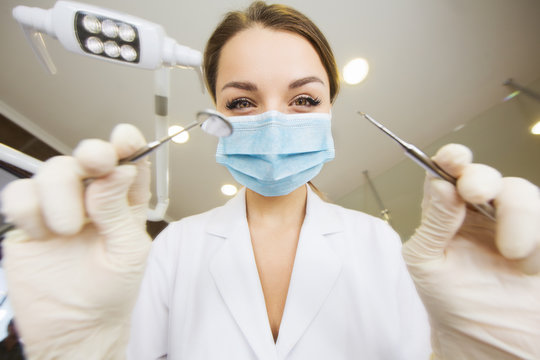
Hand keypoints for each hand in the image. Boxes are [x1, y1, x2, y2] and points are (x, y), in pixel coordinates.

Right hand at [0, 124, 151, 359]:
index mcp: (125, 202)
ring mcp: (59, 207)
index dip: (126, 143)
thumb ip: (118, 210)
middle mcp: (93, 198)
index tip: (124, 139)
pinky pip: (20, 195)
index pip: (128, 160)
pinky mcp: (28, 221)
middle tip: (94, 163)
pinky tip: (42, 236)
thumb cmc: (111, 291)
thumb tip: (118, 170)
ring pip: (52, 170)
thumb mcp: (127, 252)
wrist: (74, 327)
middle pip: (87, 156)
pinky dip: (30, 212)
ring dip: (61, 196)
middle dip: (91, 154)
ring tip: (68, 231)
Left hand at [402, 144, 539, 359]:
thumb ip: (434, 224)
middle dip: (482, 178)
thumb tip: (441, 185)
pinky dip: (537, 238)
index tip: (454, 157)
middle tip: (474, 192)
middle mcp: (479, 212)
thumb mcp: (426, 262)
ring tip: (512, 255)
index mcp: (446, 213)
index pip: (446, 174)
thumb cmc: (449, 298)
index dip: (451, 159)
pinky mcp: (539, 237)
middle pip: (486, 176)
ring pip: (522, 193)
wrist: (487, 337)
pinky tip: (525, 265)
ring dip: (518, 218)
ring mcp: (514, 223)